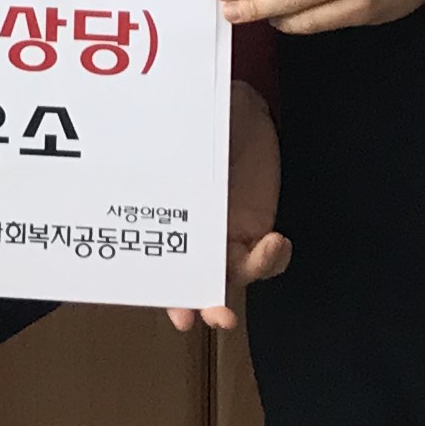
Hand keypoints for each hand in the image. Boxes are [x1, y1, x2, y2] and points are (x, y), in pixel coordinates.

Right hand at [169, 83, 292, 331]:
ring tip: (251, 276)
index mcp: (164, 216)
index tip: (177, 311)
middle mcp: (192, 236)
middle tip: (210, 317)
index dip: (164, 290)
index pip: (156, 261)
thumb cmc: (197, 118)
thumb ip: (166, 156)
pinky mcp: (257, 230)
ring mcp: (225, 237)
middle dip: (198, 304)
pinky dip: (271, 259)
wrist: (240, 108)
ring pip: (228, 278)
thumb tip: (147, 155)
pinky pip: (264, 259)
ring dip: (234, 292)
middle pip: (191, 281)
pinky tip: (277, 242)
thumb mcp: (177, 137)